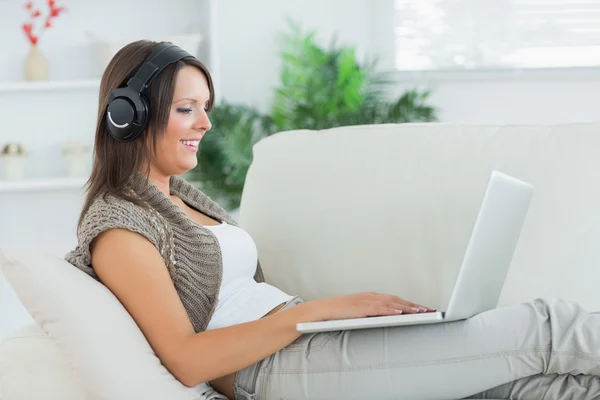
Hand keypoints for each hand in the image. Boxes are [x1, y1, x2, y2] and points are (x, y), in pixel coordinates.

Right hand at [303, 292, 436, 321]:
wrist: (320, 311)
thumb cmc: (338, 314)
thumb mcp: (358, 312)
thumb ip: (372, 313)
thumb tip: (388, 320)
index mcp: (371, 297)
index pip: (395, 299)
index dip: (410, 303)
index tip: (424, 308)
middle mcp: (370, 296)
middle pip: (397, 300)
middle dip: (414, 305)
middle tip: (430, 310)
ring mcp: (365, 301)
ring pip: (390, 303)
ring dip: (406, 307)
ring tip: (420, 312)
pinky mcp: (359, 308)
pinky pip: (377, 309)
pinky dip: (390, 310)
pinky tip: (399, 313)